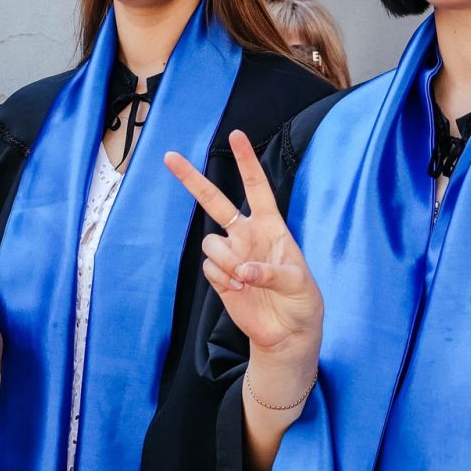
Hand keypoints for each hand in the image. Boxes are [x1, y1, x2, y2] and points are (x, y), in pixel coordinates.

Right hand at [164, 131, 322, 366]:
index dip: (246, 161)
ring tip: (244, 280)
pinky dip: (223, 279)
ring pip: (210, 243)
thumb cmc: (302, 302)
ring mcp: (231, 255)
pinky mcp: (219, 277)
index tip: (236, 135)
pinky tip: (239, 291)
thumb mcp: (299, 283)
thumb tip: (241, 271)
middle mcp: (246, 235)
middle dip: (191, 179)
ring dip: (226, 260)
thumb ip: (271, 272)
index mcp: (271, 226)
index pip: (256, 187)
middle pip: (214, 200)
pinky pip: (209, 268)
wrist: (286, 334)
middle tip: (169, 156)